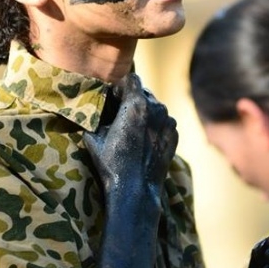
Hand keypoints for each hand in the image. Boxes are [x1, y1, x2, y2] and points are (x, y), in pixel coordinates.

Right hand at [83, 74, 177, 205]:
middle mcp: (157, 108)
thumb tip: (96, 111)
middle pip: (143, 92)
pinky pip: (164, 122)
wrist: (136, 189)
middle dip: (132, 99)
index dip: (121, 86)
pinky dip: (155, 126)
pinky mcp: (175, 135)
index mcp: (136, 104)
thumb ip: (97, 117)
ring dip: (145, 113)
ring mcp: (169, 121)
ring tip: (133, 130)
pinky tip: (144, 141)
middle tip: (121, 115)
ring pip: (155, 107)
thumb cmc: (112, 163)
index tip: (114, 98)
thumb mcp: (93, 136)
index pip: (131, 78)